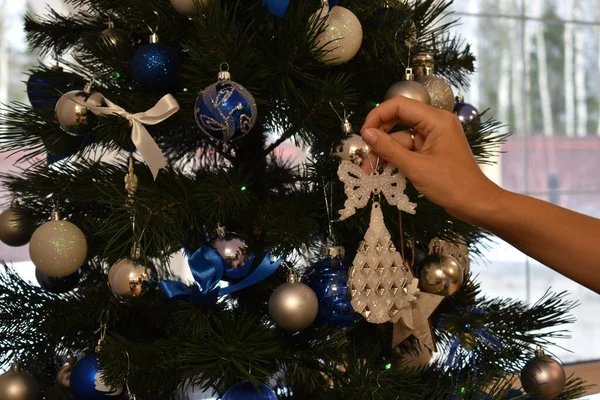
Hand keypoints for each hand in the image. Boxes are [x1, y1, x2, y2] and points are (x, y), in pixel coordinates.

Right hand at [360, 96, 503, 222]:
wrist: (476, 204)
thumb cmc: (451, 185)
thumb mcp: (415, 167)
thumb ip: (389, 148)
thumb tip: (366, 134)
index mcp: (436, 120)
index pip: (399, 105)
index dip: (378, 116)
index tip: (364, 135)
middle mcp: (435, 123)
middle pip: (398, 120)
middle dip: (380, 137)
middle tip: (366, 156)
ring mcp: (434, 137)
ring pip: (401, 137)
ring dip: (386, 152)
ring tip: (372, 170)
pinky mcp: (432, 150)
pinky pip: (409, 148)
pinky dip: (396, 158)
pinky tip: (385, 170)